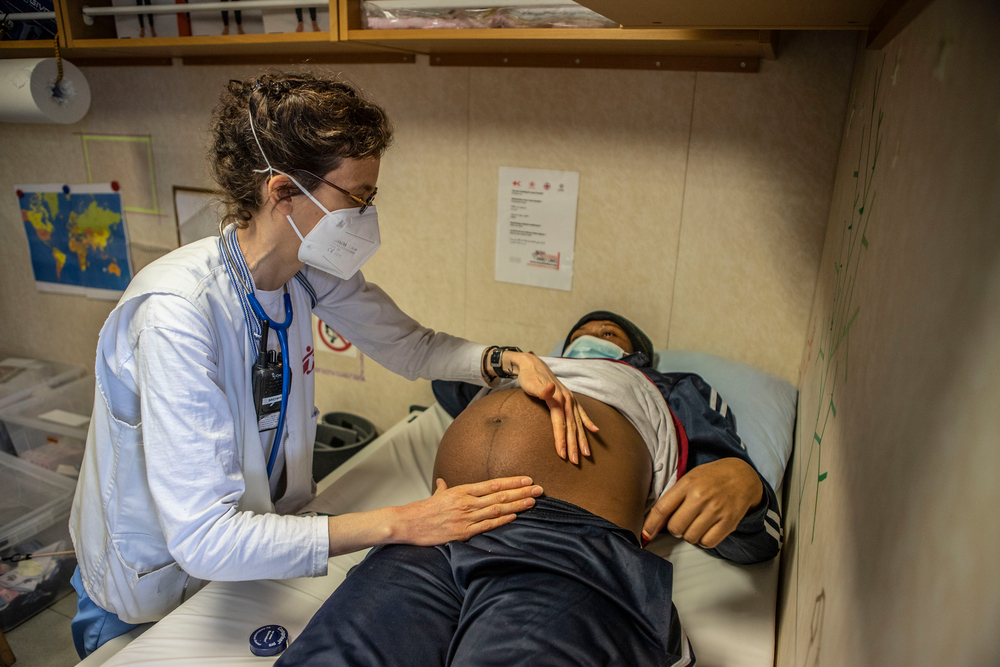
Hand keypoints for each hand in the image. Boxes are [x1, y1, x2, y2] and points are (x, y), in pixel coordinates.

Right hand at [394, 476, 542, 545]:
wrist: (407, 523)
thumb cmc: (422, 510)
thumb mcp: (435, 495)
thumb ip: (443, 489)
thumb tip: (442, 482)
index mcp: (461, 490)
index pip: (493, 484)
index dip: (512, 482)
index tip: (527, 479)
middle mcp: (466, 502)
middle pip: (500, 495)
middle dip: (522, 492)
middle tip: (540, 489)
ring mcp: (465, 517)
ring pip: (497, 509)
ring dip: (518, 505)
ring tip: (533, 501)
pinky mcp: (462, 532)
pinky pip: (487, 526)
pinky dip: (502, 521)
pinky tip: (515, 517)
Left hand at [506, 351, 598, 463]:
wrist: (532, 364)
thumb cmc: (528, 377)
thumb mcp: (530, 383)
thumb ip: (541, 389)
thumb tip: (550, 390)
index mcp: (557, 399)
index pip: (560, 424)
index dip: (562, 440)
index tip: (563, 455)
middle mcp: (567, 400)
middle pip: (571, 426)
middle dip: (574, 445)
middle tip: (576, 462)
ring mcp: (570, 399)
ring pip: (578, 423)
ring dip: (583, 439)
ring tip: (587, 454)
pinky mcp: (570, 399)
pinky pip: (582, 413)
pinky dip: (589, 422)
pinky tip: (595, 431)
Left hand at [641, 458, 762, 547]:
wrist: (742, 476)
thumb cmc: (712, 477)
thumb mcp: (690, 477)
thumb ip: (674, 495)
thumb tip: (655, 520)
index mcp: (687, 484)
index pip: (662, 508)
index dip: (650, 525)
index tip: (645, 535)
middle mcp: (700, 497)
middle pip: (675, 527)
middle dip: (675, 529)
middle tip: (682, 521)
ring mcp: (716, 510)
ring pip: (690, 537)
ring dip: (689, 535)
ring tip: (696, 524)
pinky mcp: (729, 522)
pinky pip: (708, 542)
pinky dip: (704, 541)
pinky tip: (706, 530)